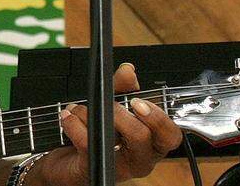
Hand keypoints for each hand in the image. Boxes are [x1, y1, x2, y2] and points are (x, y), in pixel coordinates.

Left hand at [31, 64, 181, 185]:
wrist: (69, 162)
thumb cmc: (98, 134)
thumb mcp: (113, 106)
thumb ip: (122, 88)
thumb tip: (128, 70)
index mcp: (153, 143)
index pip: (170, 135)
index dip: (158, 118)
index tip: (137, 101)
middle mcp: (140, 158)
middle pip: (142, 136)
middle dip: (118, 112)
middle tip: (106, 103)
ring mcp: (117, 167)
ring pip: (111, 138)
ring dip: (89, 113)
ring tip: (78, 109)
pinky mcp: (92, 169)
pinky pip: (86, 142)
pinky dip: (73, 123)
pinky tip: (68, 117)